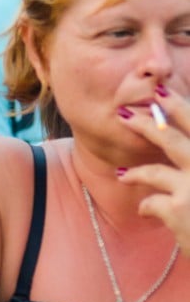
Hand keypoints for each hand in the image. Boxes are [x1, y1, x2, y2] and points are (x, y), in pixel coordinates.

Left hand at [118, 88, 189, 253]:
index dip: (179, 106)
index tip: (160, 91)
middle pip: (171, 138)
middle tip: (125, 114)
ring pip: (154, 171)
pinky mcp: (178, 209)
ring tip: (122, 176)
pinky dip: (147, 206)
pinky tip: (144, 210)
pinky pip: (151, 203)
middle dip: (145, 124)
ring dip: (136, 173)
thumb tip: (179, 141)